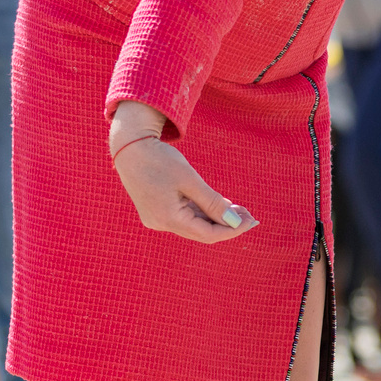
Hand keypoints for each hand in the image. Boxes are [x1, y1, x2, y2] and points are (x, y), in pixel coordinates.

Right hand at [109, 102, 256, 244]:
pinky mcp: (156, 211)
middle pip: (201, 232)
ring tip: (238, 210)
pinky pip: (184, 216)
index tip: (251, 221)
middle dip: (226, 225)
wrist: (128, 147)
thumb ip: (212, 202)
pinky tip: (219, 206)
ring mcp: (157, 218)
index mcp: (168, 219)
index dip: (232, 230)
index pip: (207, 234)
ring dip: (216, 218)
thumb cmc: (159, 159)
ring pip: (193, 224)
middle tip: (250, 216)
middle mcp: (161, 224)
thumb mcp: (189, 179)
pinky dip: (202, 212)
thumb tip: (233, 221)